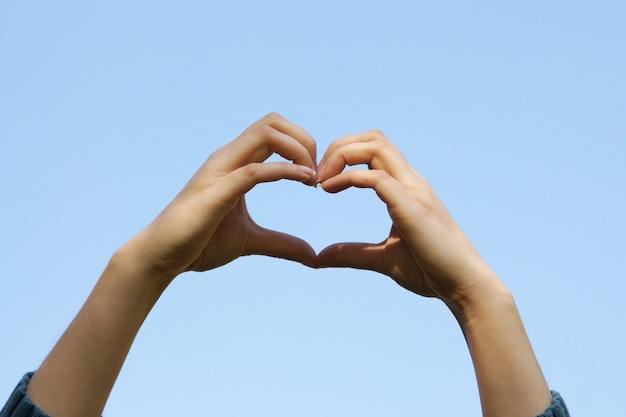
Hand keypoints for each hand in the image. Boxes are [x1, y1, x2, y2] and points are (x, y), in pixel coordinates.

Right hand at [126, 113, 317, 279]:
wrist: (162, 256)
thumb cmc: (200, 243)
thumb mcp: (251, 241)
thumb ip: (281, 243)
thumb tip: (311, 256)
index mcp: (235, 163)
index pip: (273, 131)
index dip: (302, 145)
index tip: (315, 177)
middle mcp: (227, 158)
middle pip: (273, 121)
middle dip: (304, 140)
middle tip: (317, 173)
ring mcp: (220, 171)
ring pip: (266, 134)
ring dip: (298, 150)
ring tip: (311, 178)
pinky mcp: (217, 191)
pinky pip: (254, 170)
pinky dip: (284, 171)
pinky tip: (304, 182)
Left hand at [316, 130, 495, 305]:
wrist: (462, 286)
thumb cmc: (429, 270)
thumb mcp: (380, 258)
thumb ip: (351, 254)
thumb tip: (319, 257)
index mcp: (406, 187)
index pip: (374, 148)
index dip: (343, 155)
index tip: (321, 181)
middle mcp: (410, 181)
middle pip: (373, 138)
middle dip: (338, 147)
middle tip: (316, 176)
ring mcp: (413, 190)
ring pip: (376, 146)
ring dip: (342, 154)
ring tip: (322, 180)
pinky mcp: (412, 206)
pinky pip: (377, 177)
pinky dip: (349, 177)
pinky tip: (330, 190)